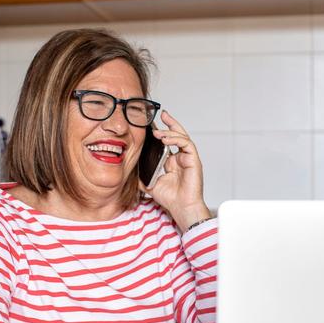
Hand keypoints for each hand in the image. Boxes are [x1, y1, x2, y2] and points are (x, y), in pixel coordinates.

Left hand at [141, 110, 210, 232]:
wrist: (180, 208)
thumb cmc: (169, 198)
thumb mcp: (149, 183)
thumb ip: (141, 174)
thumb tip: (129, 167)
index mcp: (172, 161)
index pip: (168, 141)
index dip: (163, 130)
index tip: (153, 123)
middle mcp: (181, 157)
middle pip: (178, 134)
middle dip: (171, 123)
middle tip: (162, 114)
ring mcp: (188, 158)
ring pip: (182, 137)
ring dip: (170, 132)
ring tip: (158, 132)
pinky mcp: (194, 160)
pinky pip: (187, 144)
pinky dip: (177, 140)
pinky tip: (166, 139)